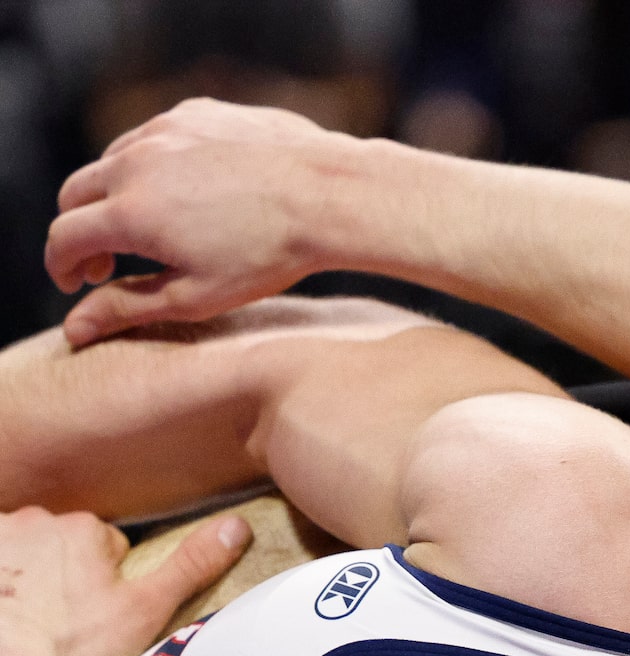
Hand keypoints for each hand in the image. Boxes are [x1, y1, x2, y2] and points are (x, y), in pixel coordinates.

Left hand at [0, 506, 249, 655]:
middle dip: (66, 574)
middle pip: (64, 544)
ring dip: (29, 577)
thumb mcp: (144, 611)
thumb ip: (190, 567)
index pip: (109, 547)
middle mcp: (38, 520)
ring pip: (25, 552)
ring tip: (31, 621)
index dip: (110, 582)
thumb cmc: (73, 646)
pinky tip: (7, 615)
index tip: (100, 614)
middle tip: (66, 622)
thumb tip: (238, 527)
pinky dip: (2, 584)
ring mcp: (0, 536)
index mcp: (86, 530)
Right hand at [46, 100, 364, 345]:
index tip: (75, 284)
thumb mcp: (195, 298)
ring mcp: (164, 130)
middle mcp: (136, 163)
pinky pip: (152, 138)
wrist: (328, 195)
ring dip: (113, 197)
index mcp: (130, 213)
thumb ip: (128, 309)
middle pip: (76, 193)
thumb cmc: (268, 256)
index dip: (61, 266)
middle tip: (106, 265)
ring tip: (146, 232)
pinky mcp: (194, 113)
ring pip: (111, 161)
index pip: (64, 237)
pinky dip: (149, 168)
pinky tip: (183, 197)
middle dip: (79, 231)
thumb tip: (76, 328)